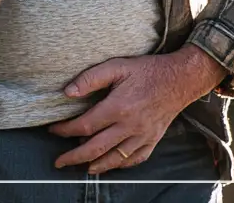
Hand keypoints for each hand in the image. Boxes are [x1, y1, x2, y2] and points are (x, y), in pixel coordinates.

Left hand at [46, 47, 226, 174]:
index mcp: (118, 107)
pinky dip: (120, 164)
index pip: (85, 126)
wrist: (179, 79)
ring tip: (82, 167)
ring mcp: (143, 136)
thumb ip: (91, 78)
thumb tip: (68, 92)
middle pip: (96, 148)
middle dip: (74, 157)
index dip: (65, 130)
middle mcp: (130, 126)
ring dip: (96, 165)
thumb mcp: (117, 66)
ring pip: (115, 158)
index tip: (53, 130)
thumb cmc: (146, 71)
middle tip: (59, 161)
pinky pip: (135, 159)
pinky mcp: (153, 140)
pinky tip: (110, 164)